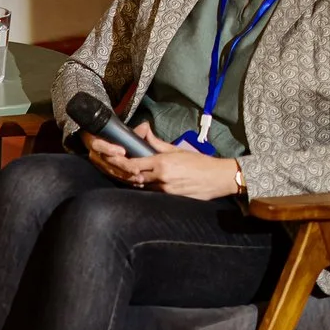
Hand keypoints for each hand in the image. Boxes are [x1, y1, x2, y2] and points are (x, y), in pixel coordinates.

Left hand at [90, 122, 243, 199]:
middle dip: (125, 174)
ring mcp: (165, 190)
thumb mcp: (176, 150)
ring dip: (135, 182)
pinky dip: (146, 188)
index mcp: (162, 163)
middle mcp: (161, 178)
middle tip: (115, 169)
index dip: (121, 163)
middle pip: (134, 178)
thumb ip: (157, 144)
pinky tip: (143, 184)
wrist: (217, 177)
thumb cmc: (199, 162)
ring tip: (128, 176)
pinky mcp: (170, 198)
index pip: (134, 164)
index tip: (112, 160)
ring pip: (142, 187)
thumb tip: (144, 132)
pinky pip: (152, 193)